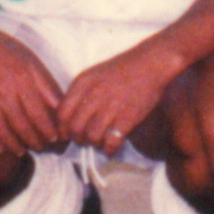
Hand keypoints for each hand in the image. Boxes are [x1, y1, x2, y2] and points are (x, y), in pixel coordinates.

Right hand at [0, 20, 66, 157]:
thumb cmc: (2, 50)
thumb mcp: (29, 61)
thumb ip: (45, 85)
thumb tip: (60, 107)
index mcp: (21, 79)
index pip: (38, 113)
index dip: (48, 130)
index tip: (55, 138)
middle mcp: (3, 91)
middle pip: (22, 126)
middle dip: (34, 142)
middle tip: (41, 148)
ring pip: (2, 132)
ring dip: (14, 146)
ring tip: (22, 150)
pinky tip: (0, 148)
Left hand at [58, 44, 186, 156]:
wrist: (150, 63)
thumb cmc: (122, 69)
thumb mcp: (94, 74)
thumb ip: (80, 93)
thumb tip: (68, 118)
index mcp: (83, 83)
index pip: (62, 113)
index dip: (62, 128)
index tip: (65, 135)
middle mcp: (94, 95)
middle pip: (75, 128)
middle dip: (78, 138)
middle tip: (84, 140)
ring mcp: (111, 106)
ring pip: (91, 137)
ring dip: (94, 144)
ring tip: (100, 142)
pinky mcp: (127, 117)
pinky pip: (111, 142)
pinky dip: (109, 149)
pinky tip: (111, 148)